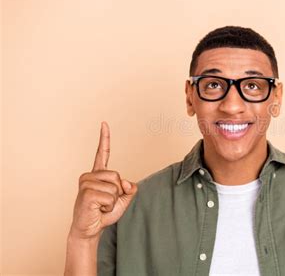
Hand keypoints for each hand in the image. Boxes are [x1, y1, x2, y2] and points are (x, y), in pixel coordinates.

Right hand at [69, 121, 137, 239]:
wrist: (90, 229)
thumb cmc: (104, 213)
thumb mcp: (123, 200)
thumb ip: (130, 189)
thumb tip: (127, 183)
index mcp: (98, 174)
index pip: (102, 153)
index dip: (104, 138)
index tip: (104, 123)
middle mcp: (90, 175)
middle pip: (117, 177)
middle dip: (118, 193)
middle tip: (105, 202)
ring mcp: (86, 183)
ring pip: (115, 188)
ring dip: (113, 202)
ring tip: (100, 206)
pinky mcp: (86, 193)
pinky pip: (110, 197)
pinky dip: (109, 207)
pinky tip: (97, 209)